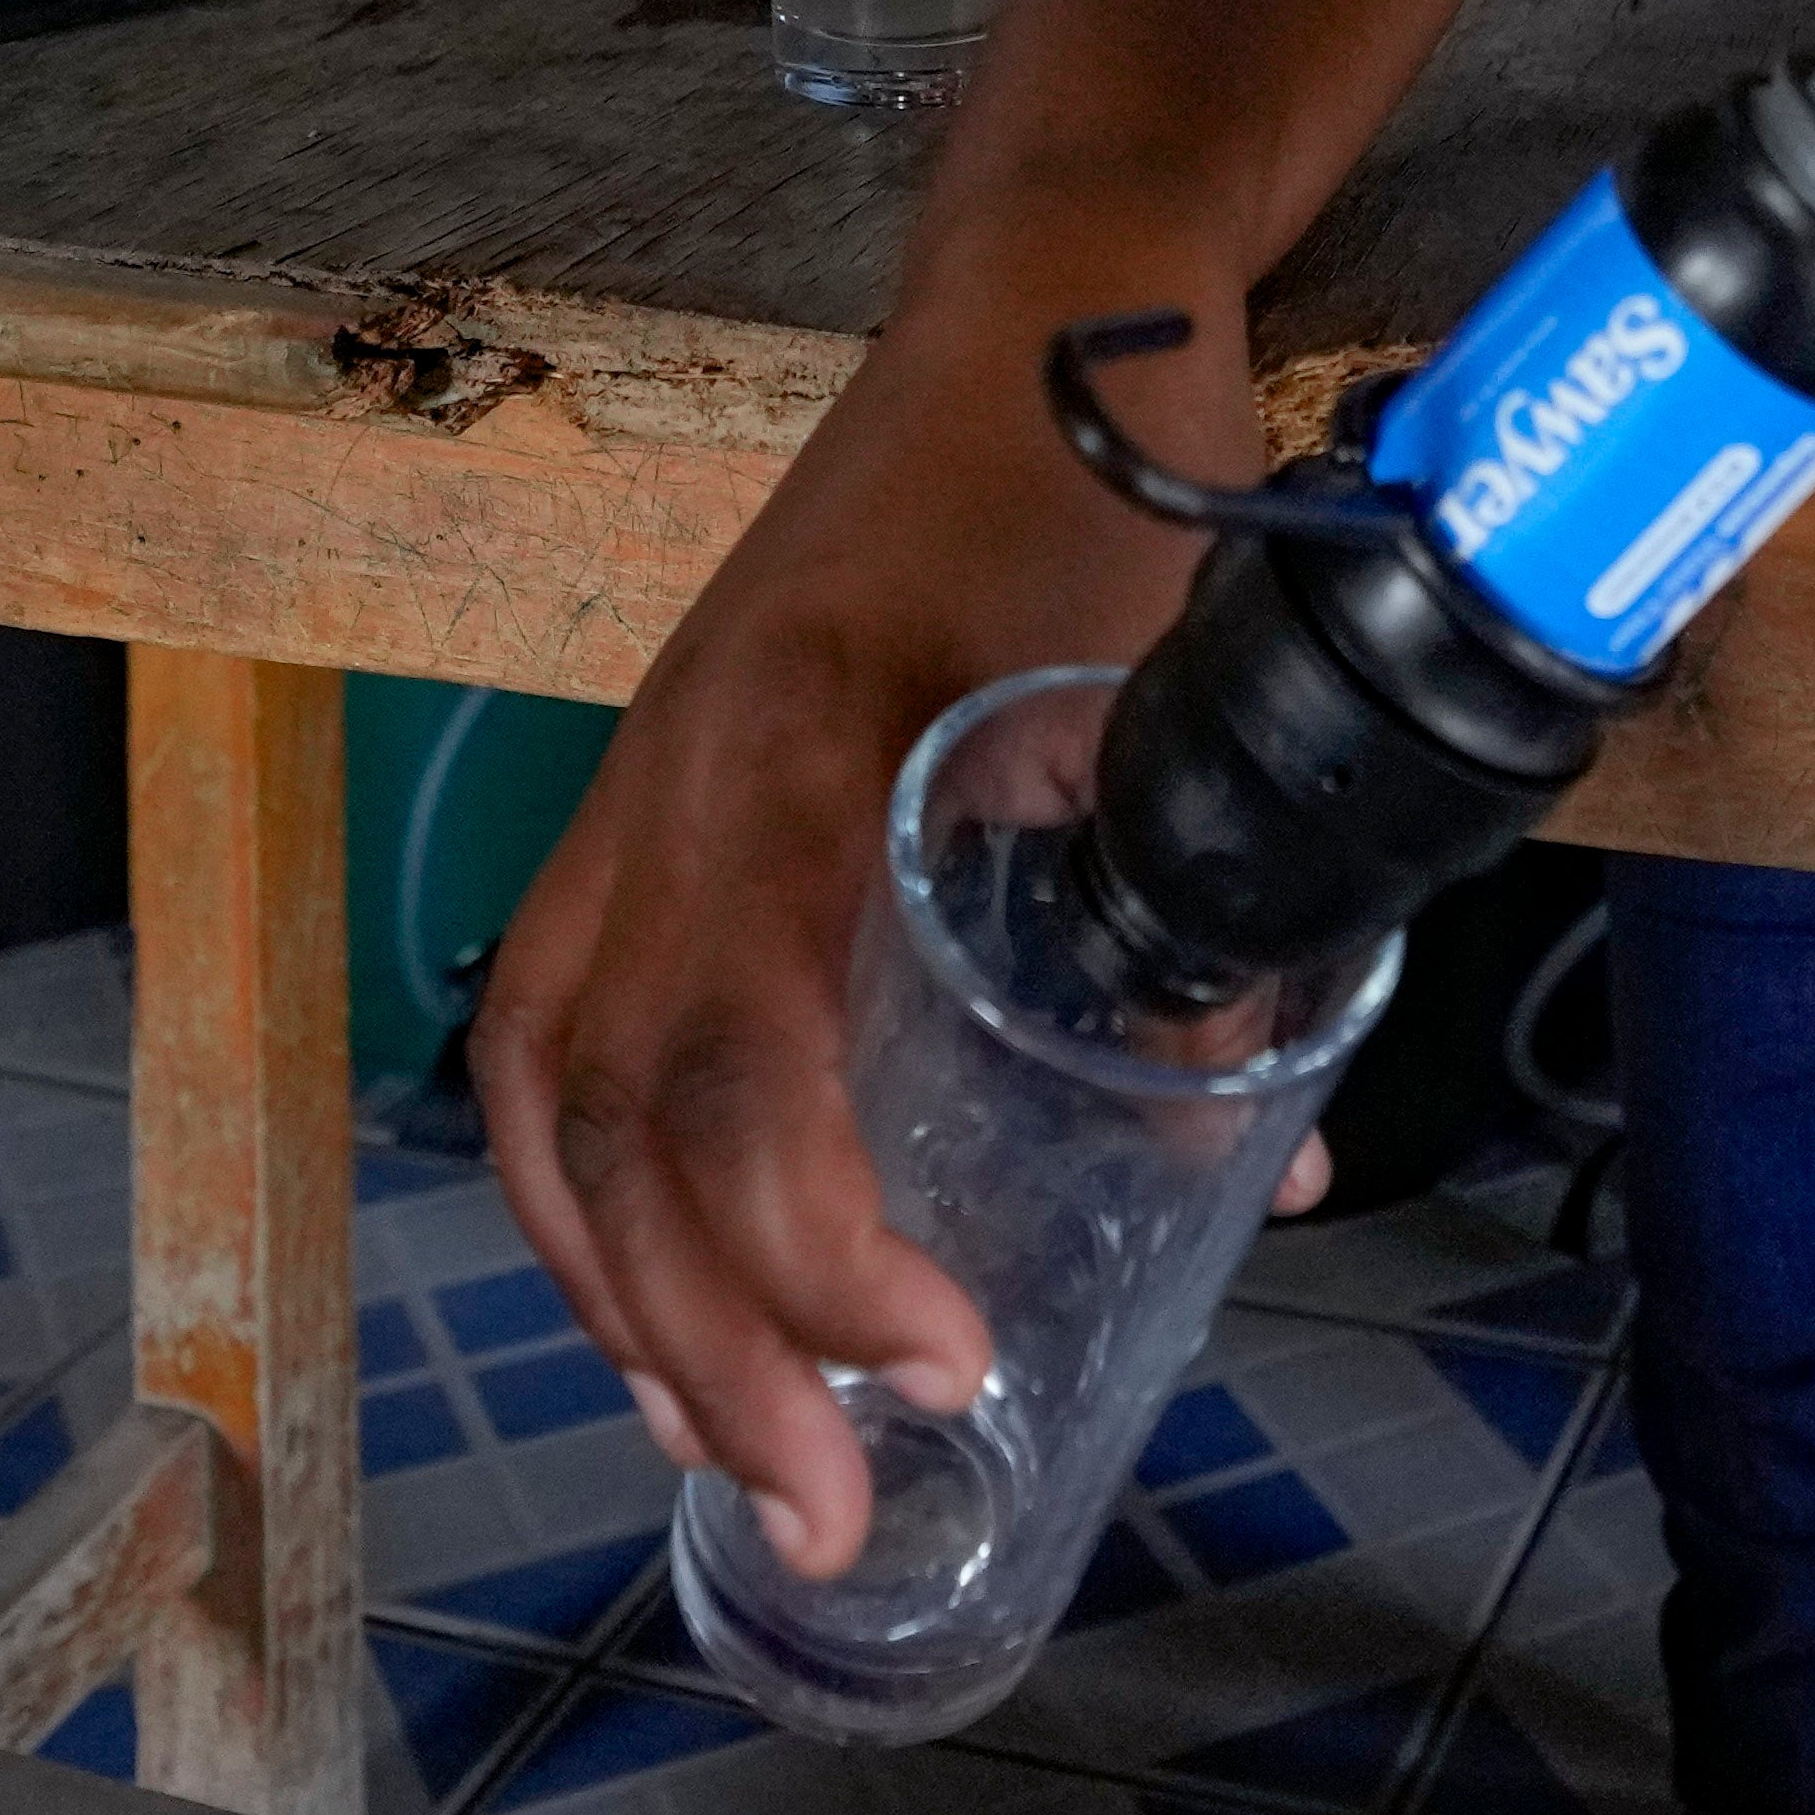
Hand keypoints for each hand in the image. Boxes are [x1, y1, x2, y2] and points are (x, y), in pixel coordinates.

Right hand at [471, 303, 1260, 1570]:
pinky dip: (597, 1196)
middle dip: (713, 1343)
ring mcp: (637, 794)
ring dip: (630, 1301)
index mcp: (788, 758)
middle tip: (836, 1507)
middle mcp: (671, 788)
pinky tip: (665, 1310)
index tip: (938, 1360)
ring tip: (737, 1457)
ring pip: (556, 1096)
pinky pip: (561, 1034)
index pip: (743, 1062)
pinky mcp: (648, 806)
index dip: (817, 1248)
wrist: (1029, 306)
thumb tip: (1258, 1161)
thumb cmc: (1098, 483)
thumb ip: (1206, 927)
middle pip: (619, 1121)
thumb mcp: (1172, 694)